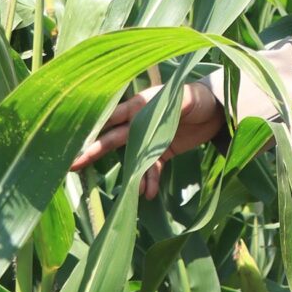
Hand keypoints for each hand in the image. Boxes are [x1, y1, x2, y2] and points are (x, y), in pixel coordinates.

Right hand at [71, 82, 226, 196]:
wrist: (217, 111)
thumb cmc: (197, 98)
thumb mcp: (186, 97)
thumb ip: (172, 103)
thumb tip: (158, 108)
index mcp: (141, 105)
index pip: (114, 115)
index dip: (96, 126)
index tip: (77, 139)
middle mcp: (140, 122)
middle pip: (114, 138)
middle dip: (94, 151)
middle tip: (74, 164)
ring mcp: (149, 139)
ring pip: (133, 158)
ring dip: (131, 174)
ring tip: (131, 191)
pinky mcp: (162, 151)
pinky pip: (151, 168)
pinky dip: (149, 180)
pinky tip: (148, 193)